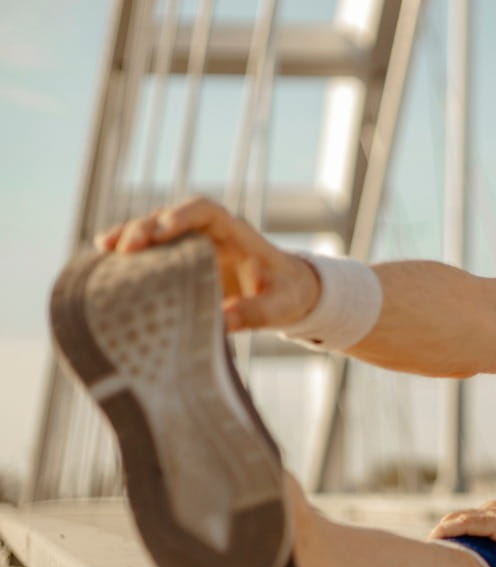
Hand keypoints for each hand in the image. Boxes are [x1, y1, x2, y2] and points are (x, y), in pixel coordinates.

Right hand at [95, 197, 320, 330]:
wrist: (288, 292)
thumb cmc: (287, 293)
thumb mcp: (279, 306)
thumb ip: (255, 312)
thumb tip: (223, 322)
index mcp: (237, 234)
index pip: (206, 211)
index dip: (182, 216)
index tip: (162, 233)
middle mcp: (209, 234)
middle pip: (171, 217)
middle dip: (146, 227)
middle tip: (125, 249)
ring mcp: (192, 246)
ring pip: (155, 230)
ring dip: (130, 235)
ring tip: (104, 249)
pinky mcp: (181, 262)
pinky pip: (152, 251)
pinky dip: (130, 254)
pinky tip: (103, 261)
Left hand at [430, 500, 495, 566]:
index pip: (466, 522)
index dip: (449, 535)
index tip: (435, 552)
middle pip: (457, 519)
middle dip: (440, 534)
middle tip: (425, 554)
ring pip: (459, 519)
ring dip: (441, 532)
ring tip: (426, 548)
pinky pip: (470, 523)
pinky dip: (452, 529)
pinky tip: (437, 538)